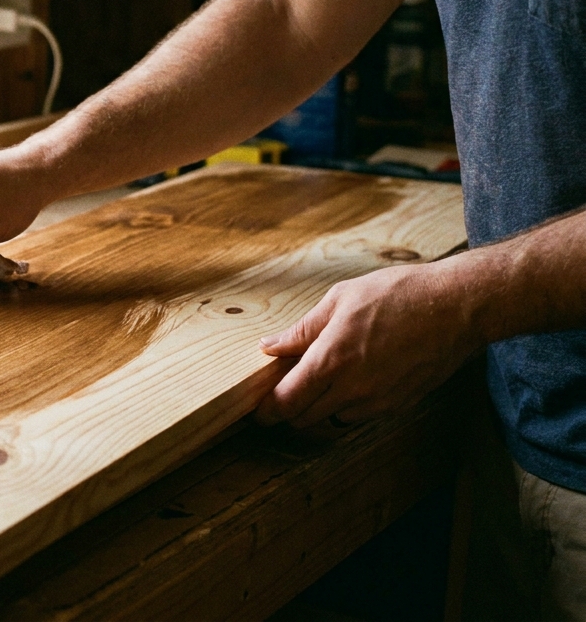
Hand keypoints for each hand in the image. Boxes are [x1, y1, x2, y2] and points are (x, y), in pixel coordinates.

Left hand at [254, 262, 480, 427]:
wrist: (458, 307)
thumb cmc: (398, 294)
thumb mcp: (340, 300)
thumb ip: (301, 330)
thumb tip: (268, 347)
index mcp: (332, 360)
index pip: (286, 402)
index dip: (267, 411)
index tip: (257, 410)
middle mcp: (353, 389)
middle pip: (304, 419)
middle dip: (287, 411)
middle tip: (280, 394)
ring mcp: (377, 401)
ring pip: (331, 421)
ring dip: (316, 410)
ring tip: (315, 383)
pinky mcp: (397, 405)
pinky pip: (359, 417)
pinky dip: (344, 407)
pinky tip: (346, 382)